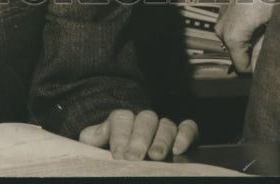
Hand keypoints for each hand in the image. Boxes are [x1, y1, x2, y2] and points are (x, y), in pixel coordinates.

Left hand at [79, 110, 197, 160]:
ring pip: (166, 124)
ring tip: (156, 156)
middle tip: (134, 157)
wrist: (129, 160)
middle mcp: (144, 122)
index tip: (118, 155)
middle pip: (145, 118)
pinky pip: (188, 128)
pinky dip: (186, 135)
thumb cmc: (113, 154)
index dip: (120, 135)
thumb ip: (93, 139)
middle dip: (140, 138)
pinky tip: (179, 149)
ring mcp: (164, 129)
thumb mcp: (98, 148)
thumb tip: (91, 136)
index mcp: (123, 122)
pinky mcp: (183, 138)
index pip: (122, 118)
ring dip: (161, 140)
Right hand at [214, 0, 271, 73]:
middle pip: (238, 55)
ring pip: (236, 41)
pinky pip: (234, 28)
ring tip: (264, 25)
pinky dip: (246, 28)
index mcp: (231, 37)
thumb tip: (258, 68)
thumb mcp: (271, 27)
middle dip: (253, 51)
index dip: (257, 67)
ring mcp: (221, 18)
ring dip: (250, 39)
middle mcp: (221, 29)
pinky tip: (258, 16)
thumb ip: (263, 51)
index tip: (269, 56)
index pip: (242, 68)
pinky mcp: (224, 9)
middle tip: (269, 37)